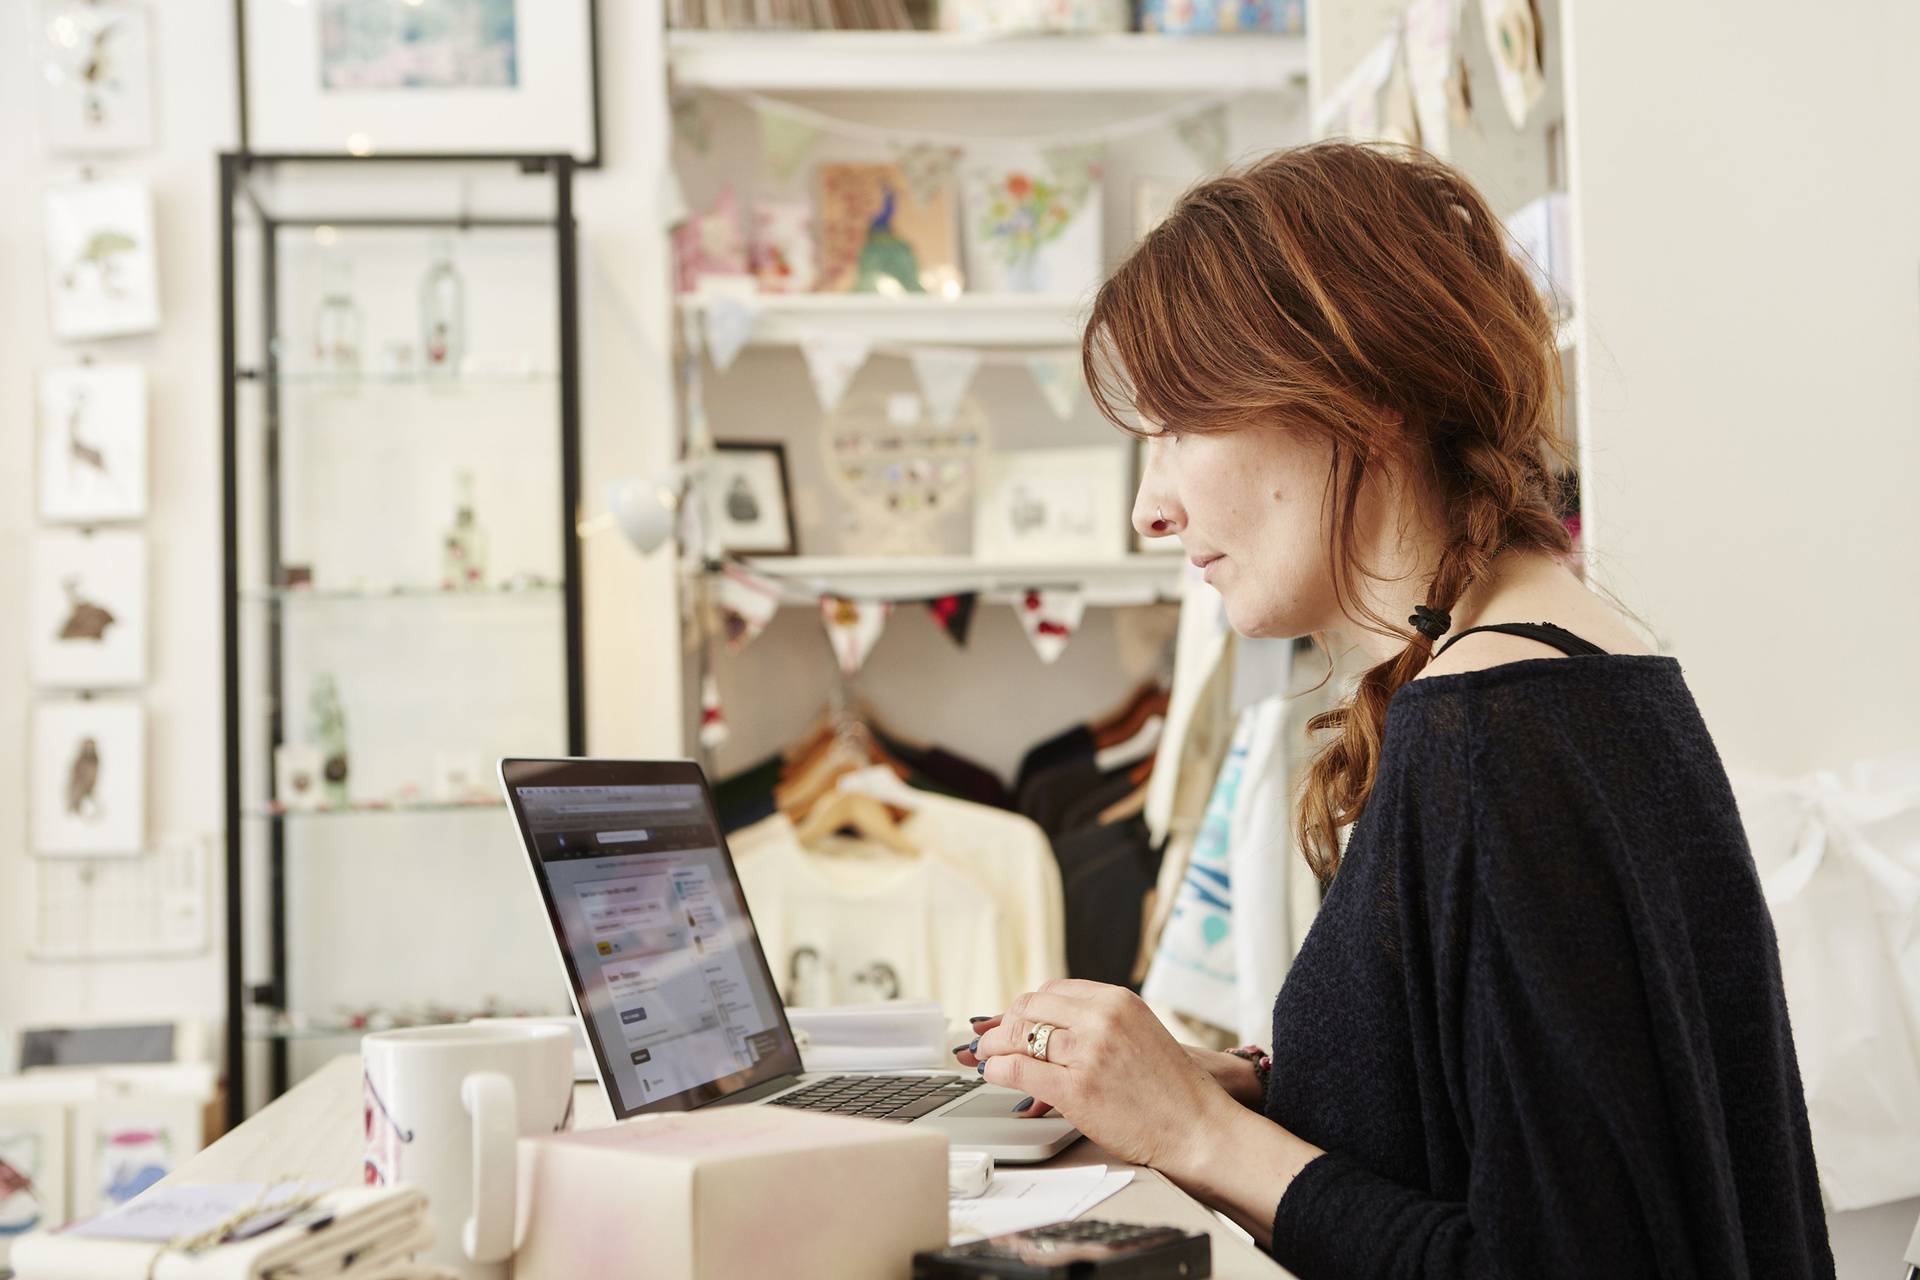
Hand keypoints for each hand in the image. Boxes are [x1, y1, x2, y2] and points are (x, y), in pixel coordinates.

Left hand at [950, 979, 1234, 1171]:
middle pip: (1030, 1007)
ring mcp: (1089, 1053)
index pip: (1052, 991)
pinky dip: (998, 1069)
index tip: (1011, 1021)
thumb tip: (1045, 1031)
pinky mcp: (1077, 1089)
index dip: (1025, 1008)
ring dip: (994, 1047)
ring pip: (1019, 1035)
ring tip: (986, 1057)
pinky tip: (993, 1073)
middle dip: (1004, 1025)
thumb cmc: (1170, 1090)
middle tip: (991, 1040)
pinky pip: (1019, 1069)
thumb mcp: (1136, 1035)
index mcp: (1116, 1000)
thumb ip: (1095, 1027)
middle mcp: (1101, 1019)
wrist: (1198, 1127)